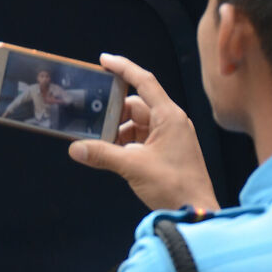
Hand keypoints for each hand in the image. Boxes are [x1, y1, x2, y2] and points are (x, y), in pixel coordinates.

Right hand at [68, 54, 220, 213]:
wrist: (196, 211)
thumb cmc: (174, 186)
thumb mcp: (133, 167)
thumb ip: (103, 154)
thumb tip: (75, 148)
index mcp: (169, 116)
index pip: (144, 82)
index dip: (124, 68)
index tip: (103, 60)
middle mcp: (171, 122)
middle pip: (135, 106)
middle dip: (113, 113)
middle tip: (90, 120)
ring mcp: (169, 137)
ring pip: (136, 124)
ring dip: (117, 132)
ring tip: (99, 144)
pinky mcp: (166, 152)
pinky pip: (140, 139)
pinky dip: (125, 144)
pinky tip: (112, 154)